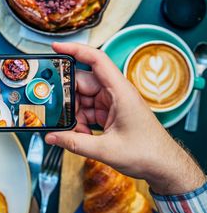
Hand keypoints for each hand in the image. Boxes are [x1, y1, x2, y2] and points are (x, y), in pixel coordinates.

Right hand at [45, 43, 204, 194]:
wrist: (163, 165)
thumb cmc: (147, 152)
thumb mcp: (106, 150)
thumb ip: (75, 143)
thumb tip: (52, 137)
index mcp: (120, 91)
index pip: (96, 60)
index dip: (75, 50)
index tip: (57, 46)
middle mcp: (115, 93)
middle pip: (83, 82)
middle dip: (66, 95)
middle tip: (51, 106)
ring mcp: (112, 103)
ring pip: (83, 99)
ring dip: (73, 113)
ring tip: (67, 128)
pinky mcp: (109, 113)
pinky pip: (87, 111)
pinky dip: (79, 121)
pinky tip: (78, 134)